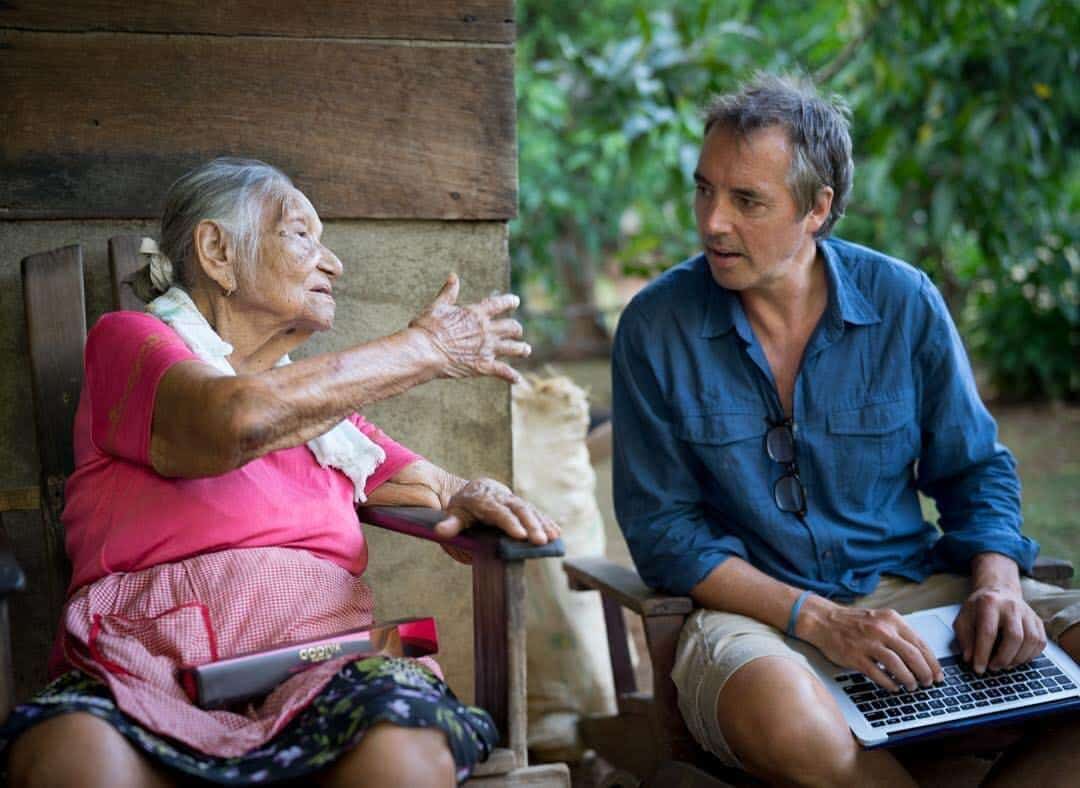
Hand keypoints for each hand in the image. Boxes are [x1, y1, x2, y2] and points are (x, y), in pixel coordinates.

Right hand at [409, 273, 529, 383]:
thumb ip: (448, 292)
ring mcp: (487, 348)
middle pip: (511, 327)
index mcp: (476, 313)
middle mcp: (486, 330)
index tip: (516, 301)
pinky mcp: (483, 366)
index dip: (509, 301)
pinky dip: (512, 376)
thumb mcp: (437, 306)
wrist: (424, 352)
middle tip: (517, 330)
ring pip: (513, 348)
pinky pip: (504, 371)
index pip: (499, 304)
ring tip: (526, 350)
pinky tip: (517, 379)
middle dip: (516, 329)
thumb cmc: (427, 329)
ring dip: (521, 349)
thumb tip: (453, 276)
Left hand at [434, 478, 559, 545]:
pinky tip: (556, 532)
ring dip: (542, 523)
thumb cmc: (464, 507)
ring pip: (529, 510)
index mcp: (484, 500)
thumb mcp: (454, 513)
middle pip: (518, 510)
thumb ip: (451, 523)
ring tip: (553, 537)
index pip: (498, 512)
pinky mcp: (521, 505)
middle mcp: (502, 498)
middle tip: (540, 541)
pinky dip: (546, 521)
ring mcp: (513, 501)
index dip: (510, 523)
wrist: (475, 490)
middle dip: (531, 525)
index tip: (521, 535)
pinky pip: (536, 512)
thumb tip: (441, 531)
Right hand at [801, 598, 942, 691]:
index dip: (932, 662)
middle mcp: (882, 630)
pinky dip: (889, 684)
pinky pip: (878, 674)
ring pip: (897, 666)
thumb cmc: (853, 622)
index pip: (920, 643)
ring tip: (911, 687)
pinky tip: (893, 687)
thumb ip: (899, 635)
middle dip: (924, 673)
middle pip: (912, 655)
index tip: (938, 674)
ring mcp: (867, 643)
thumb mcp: (880, 620)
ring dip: (908, 680)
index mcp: (891, 619)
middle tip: (928, 683)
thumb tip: (921, 658)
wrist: (823, 620)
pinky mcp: (855, 656)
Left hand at [954, 586, 1045, 673]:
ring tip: (1004, 665)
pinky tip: (1017, 659)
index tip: (978, 668)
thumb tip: (970, 658)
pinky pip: (1040, 642)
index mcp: (989, 602)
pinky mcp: (1038, 621)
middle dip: (1003, 658)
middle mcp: (1011, 606)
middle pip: (1014, 637)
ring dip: (1018, 659)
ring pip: (1031, 641)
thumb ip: (964, 637)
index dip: (983, 653)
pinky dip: (1030, 656)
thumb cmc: (979, 608)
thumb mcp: (964, 618)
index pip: (988, 632)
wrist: (999, 590)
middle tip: (993, 668)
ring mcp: (1027, 613)